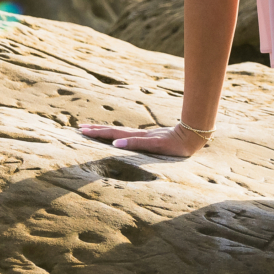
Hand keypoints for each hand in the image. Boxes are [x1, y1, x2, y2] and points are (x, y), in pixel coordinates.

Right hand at [77, 120, 205, 158]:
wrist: (193, 136)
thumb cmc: (176, 144)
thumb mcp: (156, 145)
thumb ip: (136, 143)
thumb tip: (115, 144)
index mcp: (137, 137)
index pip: (112, 134)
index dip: (97, 133)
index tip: (82, 130)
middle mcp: (138, 136)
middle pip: (114, 132)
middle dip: (97, 131)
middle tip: (80, 129)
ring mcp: (144, 136)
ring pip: (121, 133)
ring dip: (106, 132)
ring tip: (93, 130)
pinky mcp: (151, 138)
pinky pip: (130, 136)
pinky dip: (119, 136)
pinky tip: (117, 138)